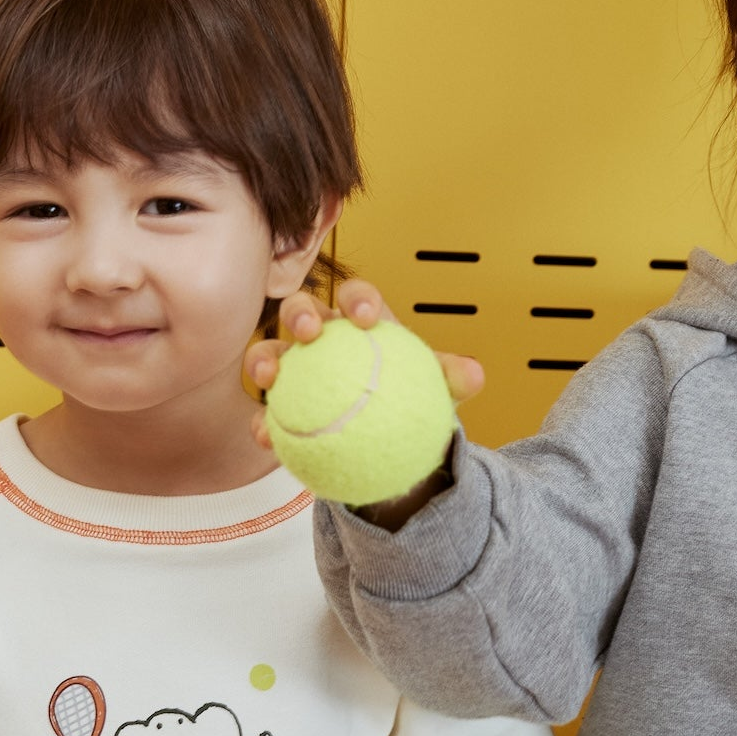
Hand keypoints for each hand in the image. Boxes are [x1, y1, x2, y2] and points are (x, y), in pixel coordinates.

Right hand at [245, 279, 484, 483]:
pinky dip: (262, 422)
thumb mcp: (435, 389)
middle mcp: (322, 337)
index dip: (356, 298)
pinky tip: (265, 437)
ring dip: (264, 359)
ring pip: (272, 353)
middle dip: (301, 313)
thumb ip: (452, 378)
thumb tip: (473, 375)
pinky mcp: (280, 404)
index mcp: (358, 321)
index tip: (365, 318)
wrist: (388, 439)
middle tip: (309, 332)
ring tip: (269, 379)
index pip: (356, 296)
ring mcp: (296, 368)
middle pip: (302, 311)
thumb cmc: (409, 396)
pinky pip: (266, 410)